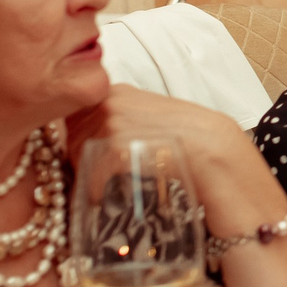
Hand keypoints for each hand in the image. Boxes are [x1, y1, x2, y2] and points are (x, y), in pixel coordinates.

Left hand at [65, 85, 263, 235]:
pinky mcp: (114, 145)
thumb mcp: (154, 118)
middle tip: (93, 178)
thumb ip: (123, 118)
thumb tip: (89, 138)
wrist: (216, 152)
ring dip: (85, 176)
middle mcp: (110, 100)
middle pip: (70, 135)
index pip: (75, 113)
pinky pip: (88, 174)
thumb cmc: (190, 141)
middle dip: (78, 159)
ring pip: (76, 155)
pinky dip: (94, 190)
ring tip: (103, 188)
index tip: (83, 156)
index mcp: (119, 90)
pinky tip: (105, 197)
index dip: (77, 138)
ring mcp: (111, 120)